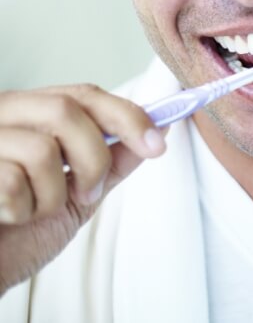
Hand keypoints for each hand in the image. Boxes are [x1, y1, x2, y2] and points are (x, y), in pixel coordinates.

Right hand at [0, 84, 167, 294]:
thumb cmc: (19, 235)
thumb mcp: (77, 197)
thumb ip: (112, 162)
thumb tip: (159, 130)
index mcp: (32, 113)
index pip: (84, 94)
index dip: (125, 115)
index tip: (157, 143)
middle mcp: (6, 114)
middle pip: (67, 109)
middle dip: (93, 158)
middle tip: (86, 194)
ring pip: (43, 149)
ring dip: (53, 195)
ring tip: (35, 211)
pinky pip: (14, 181)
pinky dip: (23, 210)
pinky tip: (9, 216)